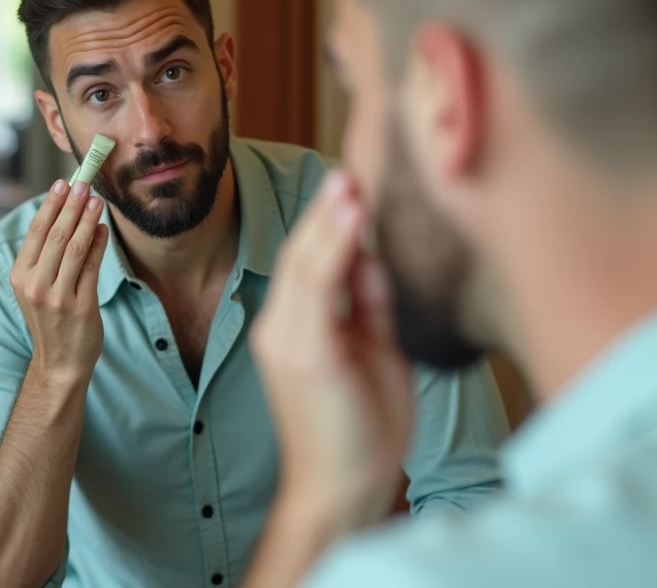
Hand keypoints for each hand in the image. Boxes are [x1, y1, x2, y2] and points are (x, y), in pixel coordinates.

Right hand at [10, 180, 109, 380]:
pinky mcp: (81, 307)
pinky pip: (91, 268)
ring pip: (74, 248)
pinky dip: (98, 245)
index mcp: (20, 277)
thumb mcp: (38, 287)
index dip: (51, 205)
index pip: (36, 233)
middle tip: (85, 183)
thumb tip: (67, 214)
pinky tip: (103, 230)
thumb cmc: (50, 320)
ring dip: (87, 220)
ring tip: (97, 200)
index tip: (63, 184)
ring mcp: (57, 298)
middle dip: (72, 206)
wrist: (59, 363)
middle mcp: (35, 286)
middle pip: (55, 236)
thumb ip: (48, 256)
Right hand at [250, 170, 414, 536]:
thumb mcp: (373, 351)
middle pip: (301, 254)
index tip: (353, 185)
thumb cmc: (361, 428)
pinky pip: (318, 288)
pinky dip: (334, 248)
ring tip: (348, 181)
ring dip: (329, 219)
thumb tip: (375, 255)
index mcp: (295, 327)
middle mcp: (281, 328)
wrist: (342, 488)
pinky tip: (352, 219)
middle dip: (327, 210)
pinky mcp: (306, 353)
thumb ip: (369, 303)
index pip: (310, 261)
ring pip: (305, 264)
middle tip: (348, 168)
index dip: (330, 221)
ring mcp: (288, 339)